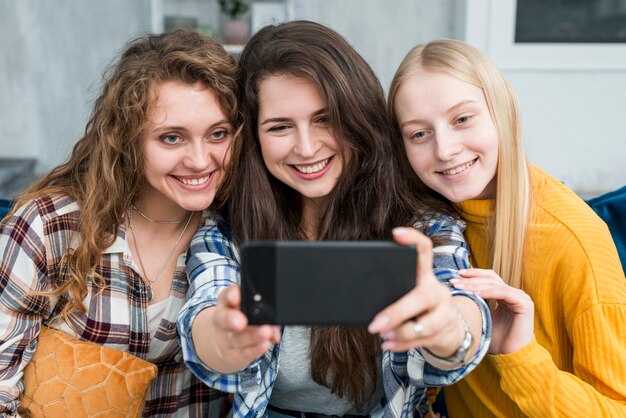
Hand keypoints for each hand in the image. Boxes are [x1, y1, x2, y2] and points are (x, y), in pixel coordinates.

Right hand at [207, 284, 280, 372]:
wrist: (225, 344)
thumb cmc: (244, 319)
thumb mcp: (250, 308)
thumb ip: (265, 310)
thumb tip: (276, 320)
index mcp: (227, 303)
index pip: (226, 296)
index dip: (231, 295)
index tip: (235, 297)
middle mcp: (223, 320)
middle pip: (224, 318)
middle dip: (232, 319)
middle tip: (241, 322)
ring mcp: (226, 339)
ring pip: (237, 338)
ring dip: (253, 336)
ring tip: (266, 332)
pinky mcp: (232, 355)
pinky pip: (244, 353)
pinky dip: (255, 349)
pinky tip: (264, 345)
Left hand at [368, 227, 464, 356]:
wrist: (449, 329)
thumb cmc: (417, 306)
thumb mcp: (409, 292)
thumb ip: (393, 288)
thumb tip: (358, 289)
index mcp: (425, 274)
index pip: (424, 249)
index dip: (413, 238)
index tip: (396, 233)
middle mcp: (437, 290)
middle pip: (422, 296)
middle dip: (397, 312)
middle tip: (375, 324)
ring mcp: (444, 312)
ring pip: (425, 325)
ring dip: (400, 333)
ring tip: (383, 335)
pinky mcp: (444, 331)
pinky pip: (422, 341)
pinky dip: (402, 345)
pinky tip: (388, 344)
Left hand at [450, 269, 533, 353]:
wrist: (512, 356)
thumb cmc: (497, 340)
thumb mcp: (482, 318)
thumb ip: (475, 304)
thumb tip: (456, 294)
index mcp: (505, 296)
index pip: (489, 278)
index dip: (474, 274)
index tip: (457, 275)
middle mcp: (514, 294)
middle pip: (490, 279)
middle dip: (471, 279)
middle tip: (454, 281)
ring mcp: (520, 297)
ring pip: (495, 285)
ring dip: (476, 284)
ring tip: (460, 286)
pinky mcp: (524, 304)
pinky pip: (504, 293)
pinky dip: (488, 292)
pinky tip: (475, 293)